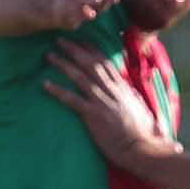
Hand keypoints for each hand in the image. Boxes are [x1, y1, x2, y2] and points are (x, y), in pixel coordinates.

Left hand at [44, 38, 161, 164]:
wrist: (142, 148)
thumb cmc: (143, 133)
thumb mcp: (140, 107)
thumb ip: (131, 96)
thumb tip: (128, 89)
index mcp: (122, 87)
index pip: (105, 62)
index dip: (91, 49)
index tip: (80, 40)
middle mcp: (111, 90)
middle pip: (90, 64)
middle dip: (74, 50)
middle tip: (59, 40)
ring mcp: (102, 101)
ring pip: (80, 77)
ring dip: (63, 64)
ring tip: (49, 56)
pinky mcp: (93, 115)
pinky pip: (72, 100)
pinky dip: (58, 91)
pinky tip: (45, 84)